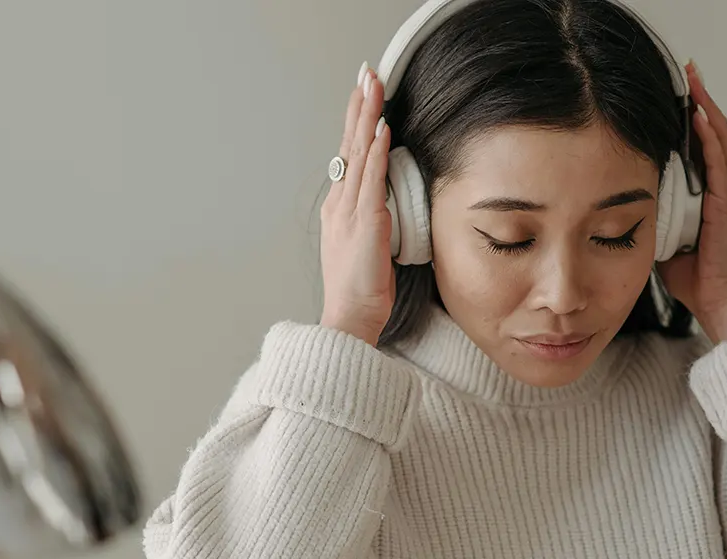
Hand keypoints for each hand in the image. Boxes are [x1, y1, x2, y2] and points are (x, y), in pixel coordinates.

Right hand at [319, 64, 394, 346]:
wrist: (348, 318)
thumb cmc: (359, 291)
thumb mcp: (366, 247)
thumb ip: (373, 220)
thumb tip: (387, 203)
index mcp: (339, 209)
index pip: (349, 155)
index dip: (356, 121)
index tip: (363, 92)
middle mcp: (340, 204)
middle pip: (349, 144)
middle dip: (359, 105)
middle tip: (365, 72)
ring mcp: (350, 212)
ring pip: (358, 153)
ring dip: (367, 116)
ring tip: (373, 85)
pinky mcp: (365, 223)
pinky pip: (372, 179)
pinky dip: (376, 151)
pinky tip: (382, 128)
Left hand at [657, 61, 726, 343]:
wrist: (714, 297)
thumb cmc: (690, 272)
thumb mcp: (663, 233)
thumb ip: (651, 211)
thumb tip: (620, 199)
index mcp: (710, 192)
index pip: (703, 144)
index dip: (693, 116)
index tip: (680, 91)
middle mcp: (724, 186)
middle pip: (715, 132)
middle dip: (701, 101)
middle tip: (689, 71)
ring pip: (721, 139)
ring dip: (707, 109)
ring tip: (695, 82)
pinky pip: (720, 163)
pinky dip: (710, 139)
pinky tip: (700, 118)